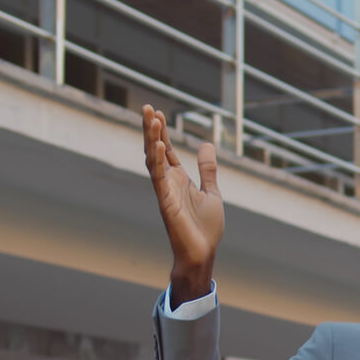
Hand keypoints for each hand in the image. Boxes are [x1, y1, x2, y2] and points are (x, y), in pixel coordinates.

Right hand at [142, 104, 223, 306]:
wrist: (203, 253)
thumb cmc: (205, 228)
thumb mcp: (211, 192)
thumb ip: (208, 169)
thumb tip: (206, 144)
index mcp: (179, 180)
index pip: (167, 151)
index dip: (162, 132)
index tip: (158, 112)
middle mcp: (169, 183)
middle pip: (156, 150)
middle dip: (151, 130)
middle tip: (147, 107)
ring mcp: (165, 192)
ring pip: (154, 160)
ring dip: (152, 139)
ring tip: (151, 118)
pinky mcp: (166, 202)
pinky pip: (159, 178)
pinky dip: (158, 160)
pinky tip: (158, 144)